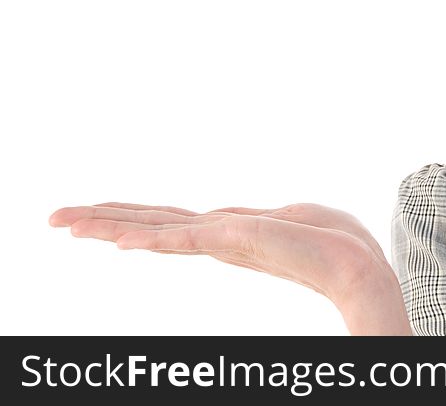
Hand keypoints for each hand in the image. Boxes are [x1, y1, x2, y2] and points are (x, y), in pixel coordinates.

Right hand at [48, 202, 411, 334]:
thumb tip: (229, 217)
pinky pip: (178, 237)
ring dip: (106, 223)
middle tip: (57, 218)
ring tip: (64, 221)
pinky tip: (112, 236)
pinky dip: (144, 236)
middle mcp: (216, 239)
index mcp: (228, 233)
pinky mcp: (232, 242)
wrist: (354, 263)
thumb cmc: (332, 242)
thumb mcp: (288, 216)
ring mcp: (221, 242)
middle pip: (150, 225)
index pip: (170, 223)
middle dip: (103, 220)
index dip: (132, 218)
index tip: (99, 217)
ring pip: (152, 230)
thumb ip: (251, 219)